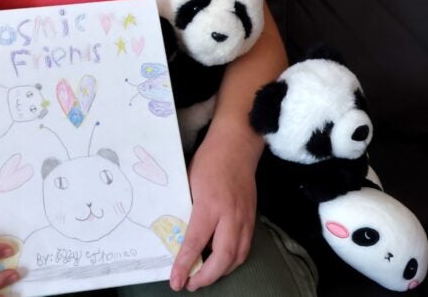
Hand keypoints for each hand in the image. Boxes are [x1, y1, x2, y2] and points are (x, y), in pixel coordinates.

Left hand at [169, 132, 257, 290]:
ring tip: (204, 277)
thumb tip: (175, 232)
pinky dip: (233, 260)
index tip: (176, 281)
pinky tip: (221, 263)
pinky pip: (245, 247)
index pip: (196, 242)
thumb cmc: (209, 160)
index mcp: (210, 204)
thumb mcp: (188, 182)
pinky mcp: (252, 218)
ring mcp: (245, 217)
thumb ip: (185, 208)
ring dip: (221, 272)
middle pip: (224, 256)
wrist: (237, 144)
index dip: (185, 264)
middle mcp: (230, 215)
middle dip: (207, 276)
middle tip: (190, 284)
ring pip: (238, 255)